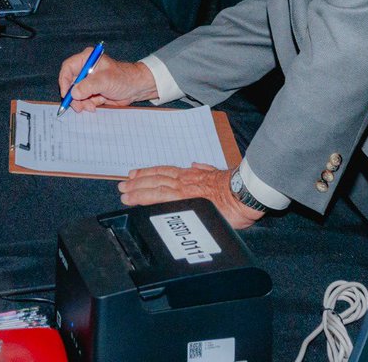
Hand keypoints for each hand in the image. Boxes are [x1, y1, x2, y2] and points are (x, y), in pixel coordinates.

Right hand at [57, 49, 156, 110]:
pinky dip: (88, 104)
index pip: (68, 68)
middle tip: (78, 106)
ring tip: (91, 106)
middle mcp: (86, 70)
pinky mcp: (93, 92)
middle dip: (74, 96)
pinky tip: (96, 105)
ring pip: (76, 94)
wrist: (137, 88)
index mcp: (87, 59)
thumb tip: (73, 93)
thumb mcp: (105, 80)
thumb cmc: (124, 78)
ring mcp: (89, 81)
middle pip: (70, 83)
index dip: (64, 81)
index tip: (66, 94)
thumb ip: (88, 86)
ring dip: (81, 102)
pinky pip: (84, 100)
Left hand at [119, 164, 264, 228]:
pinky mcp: (186, 201)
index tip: (134, 175)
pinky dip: (146, 199)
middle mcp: (185, 180)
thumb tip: (196, 165)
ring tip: (124, 194)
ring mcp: (184, 190)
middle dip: (137, 183)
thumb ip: (205, 169)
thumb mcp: (218, 173)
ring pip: (154, 188)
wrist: (245, 193)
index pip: (164, 172)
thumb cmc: (236, 187)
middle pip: (155, 179)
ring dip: (137, 191)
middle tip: (122, 186)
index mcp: (191, 175)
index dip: (147, 173)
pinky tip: (136, 202)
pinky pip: (161, 199)